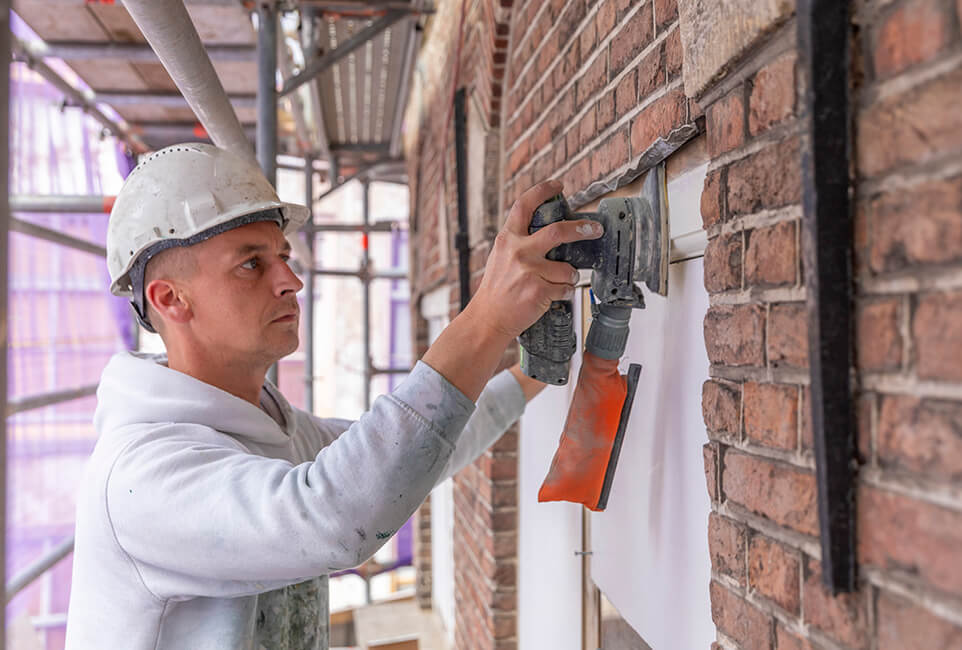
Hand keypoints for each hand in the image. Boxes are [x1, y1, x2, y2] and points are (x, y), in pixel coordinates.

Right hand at [467, 179, 603, 340]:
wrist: (488, 318)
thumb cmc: (496, 290)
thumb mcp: (501, 257)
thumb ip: (520, 243)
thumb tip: (548, 233)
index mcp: (508, 239)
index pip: (524, 205)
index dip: (543, 191)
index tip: (557, 186)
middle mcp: (518, 252)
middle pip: (558, 231)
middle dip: (581, 228)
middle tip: (594, 229)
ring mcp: (529, 271)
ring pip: (567, 268)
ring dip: (570, 276)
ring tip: (559, 282)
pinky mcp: (538, 290)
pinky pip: (565, 289)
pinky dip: (564, 293)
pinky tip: (552, 297)